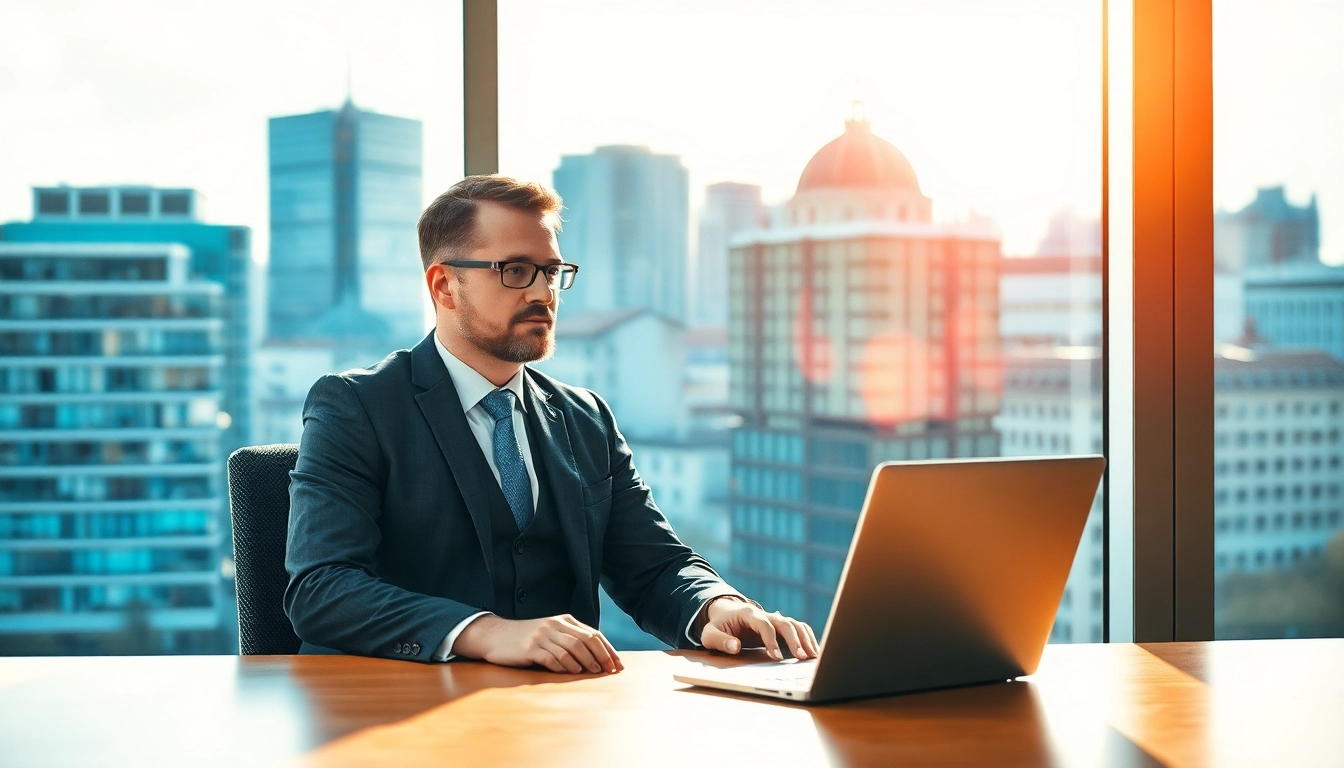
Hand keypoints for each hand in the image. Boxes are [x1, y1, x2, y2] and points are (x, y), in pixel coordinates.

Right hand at [453, 613, 622, 673]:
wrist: (495, 636)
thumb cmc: (526, 639)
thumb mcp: (550, 633)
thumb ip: (570, 640)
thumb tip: (597, 658)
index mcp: (563, 620)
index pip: (592, 634)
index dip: (608, 649)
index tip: (618, 664)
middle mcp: (555, 625)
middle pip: (585, 640)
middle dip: (602, 656)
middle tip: (610, 670)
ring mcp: (542, 635)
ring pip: (571, 648)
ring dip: (586, 662)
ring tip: (594, 672)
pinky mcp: (530, 648)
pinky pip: (552, 658)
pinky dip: (564, 666)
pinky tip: (571, 672)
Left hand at [697, 597, 818, 660]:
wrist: (725, 612)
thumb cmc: (718, 625)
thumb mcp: (710, 634)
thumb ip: (721, 641)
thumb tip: (736, 647)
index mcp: (748, 614)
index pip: (764, 625)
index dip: (771, 640)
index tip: (776, 657)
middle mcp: (765, 614)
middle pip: (784, 623)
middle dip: (794, 640)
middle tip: (801, 657)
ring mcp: (774, 619)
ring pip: (794, 624)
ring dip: (805, 638)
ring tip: (812, 656)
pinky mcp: (779, 626)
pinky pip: (797, 628)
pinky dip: (807, 637)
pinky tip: (813, 652)